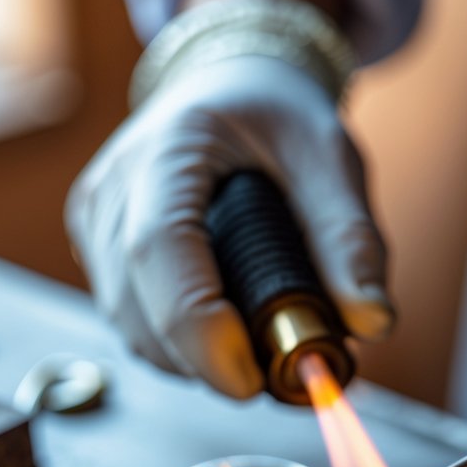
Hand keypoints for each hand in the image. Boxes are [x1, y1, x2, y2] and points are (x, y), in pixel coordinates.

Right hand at [66, 56, 392, 397]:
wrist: (227, 88)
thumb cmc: (278, 119)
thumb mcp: (331, 159)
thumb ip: (352, 240)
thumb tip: (373, 323)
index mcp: (169, 148)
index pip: (159, 247)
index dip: (197, 324)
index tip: (249, 378)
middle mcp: (113, 186)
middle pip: (138, 307)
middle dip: (208, 361)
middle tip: (279, 374)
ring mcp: (93, 222)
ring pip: (132, 331)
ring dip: (194, 362)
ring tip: (259, 347)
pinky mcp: (95, 251)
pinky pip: (132, 327)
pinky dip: (179, 350)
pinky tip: (225, 335)